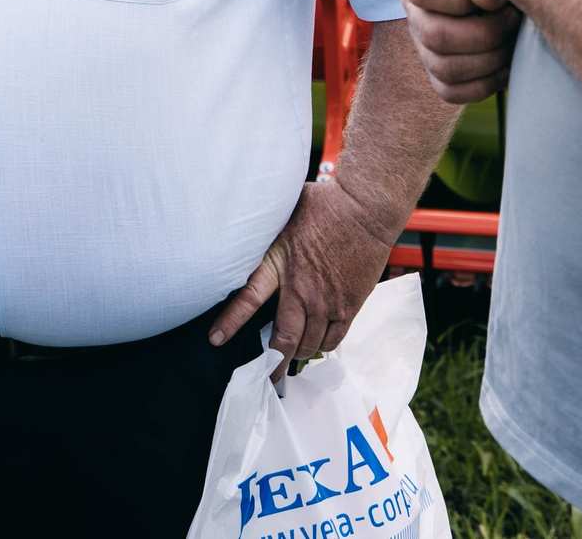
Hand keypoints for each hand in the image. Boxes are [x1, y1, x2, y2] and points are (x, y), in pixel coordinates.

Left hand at [208, 178, 399, 364]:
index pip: (248, 298)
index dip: (231, 321)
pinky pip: (333, 339)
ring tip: (290, 360)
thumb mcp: (282, 213)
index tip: (216, 339)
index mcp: (280, 262)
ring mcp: (327, 300)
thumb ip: (264, 230)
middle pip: (282, 338)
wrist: (366, 209)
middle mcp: (302, 288)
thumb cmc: (325, 205)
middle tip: (266, 376)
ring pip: (308, 344)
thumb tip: (240, 219)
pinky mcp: (349, 305)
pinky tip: (316, 346)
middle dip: (272, 362)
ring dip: (297, 355)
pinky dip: (322, 347)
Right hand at [404, 0, 521, 102]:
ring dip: (490, 60)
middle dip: (487, 34)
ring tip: (512, 44)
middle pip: (435, 36)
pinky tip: (506, 69)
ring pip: (444, 68)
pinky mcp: (437, 72)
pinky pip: (450, 91)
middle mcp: (416, 11)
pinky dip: (485, 85)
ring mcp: (423, 44)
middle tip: (514, 20)